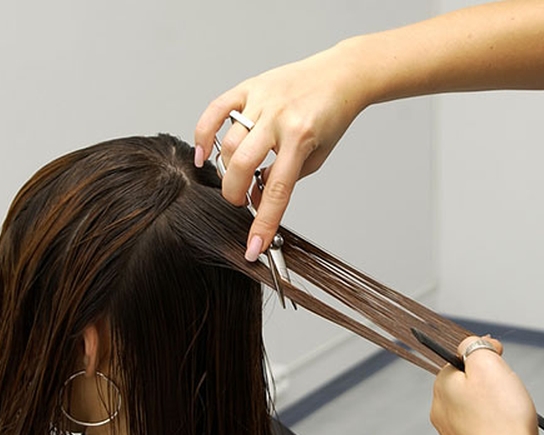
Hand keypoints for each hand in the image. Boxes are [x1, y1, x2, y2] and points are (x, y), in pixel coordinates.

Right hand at [194, 43, 365, 260]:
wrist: (340, 76)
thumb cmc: (330, 118)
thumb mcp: (316, 157)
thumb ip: (285, 180)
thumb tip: (258, 203)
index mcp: (301, 138)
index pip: (278, 190)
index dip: (263, 223)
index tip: (253, 248)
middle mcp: (278, 118)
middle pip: (242, 165)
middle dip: (235, 194)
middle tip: (240, 201)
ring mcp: (261, 101)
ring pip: (228, 144)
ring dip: (227, 170)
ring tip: (237, 176)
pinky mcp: (249, 87)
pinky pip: (215, 110)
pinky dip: (203, 135)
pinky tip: (203, 155)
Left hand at [430, 335, 543, 434]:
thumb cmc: (503, 420)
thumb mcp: (488, 366)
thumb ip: (475, 347)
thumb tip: (471, 343)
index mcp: (441, 387)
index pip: (459, 360)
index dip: (484, 358)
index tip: (501, 361)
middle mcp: (440, 412)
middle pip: (468, 384)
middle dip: (491, 384)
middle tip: (508, 392)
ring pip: (477, 408)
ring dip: (496, 406)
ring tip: (511, 414)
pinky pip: (484, 430)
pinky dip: (498, 427)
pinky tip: (509, 433)